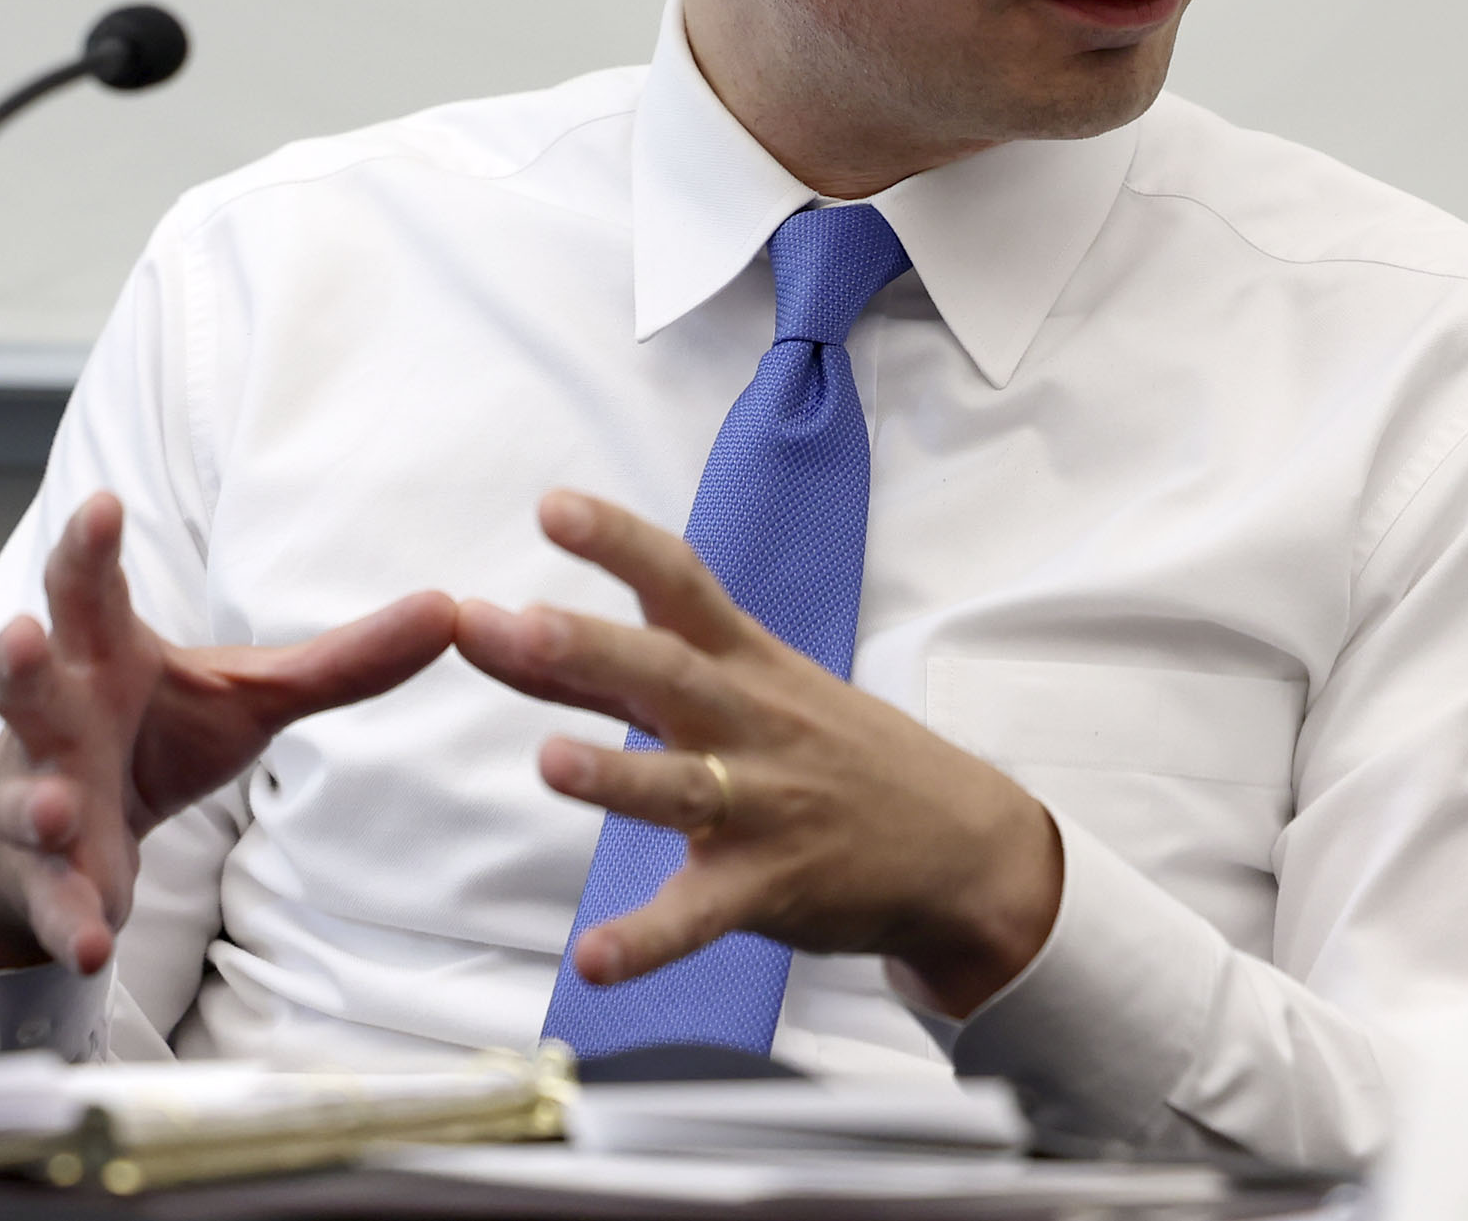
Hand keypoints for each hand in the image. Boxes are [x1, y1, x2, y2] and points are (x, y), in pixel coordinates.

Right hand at [0, 491, 456, 978]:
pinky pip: (56, 900)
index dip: (90, 548)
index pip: (92, 590)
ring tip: (59, 807)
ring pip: (25, 795)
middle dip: (19, 655)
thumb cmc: (152, 729)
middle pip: (24, 676)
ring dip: (39, 802)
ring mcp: (38, 798)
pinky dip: (72, 920)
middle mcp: (57, 718)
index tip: (103, 503)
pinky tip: (94, 945)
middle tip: (22, 632)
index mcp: (104, 654)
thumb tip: (448, 610)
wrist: (62, 834)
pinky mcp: (45, 880)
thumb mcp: (250, 692)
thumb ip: (344, 660)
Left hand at [455, 492, 1063, 1019]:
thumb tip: (511, 633)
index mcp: (747, 664)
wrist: (956, 842)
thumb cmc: (838, 753)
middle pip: (669, 675)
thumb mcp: (754, 689)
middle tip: (520, 623)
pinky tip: (596, 961)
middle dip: (594, 650)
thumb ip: (627, 675)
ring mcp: (763, 805)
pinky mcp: (769, 886)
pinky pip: (701, 916)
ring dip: (617, 777)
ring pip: (683, 787)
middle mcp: (751, 722)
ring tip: (552, 763)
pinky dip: (648, 940)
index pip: (680, 585)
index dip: (619, 542)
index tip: (552, 507)